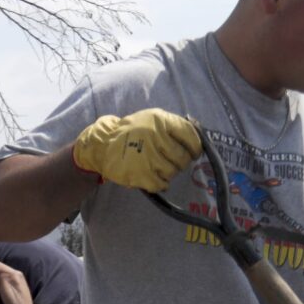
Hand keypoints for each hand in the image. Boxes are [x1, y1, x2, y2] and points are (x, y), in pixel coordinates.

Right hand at [71, 109, 202, 190]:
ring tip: (157, 166)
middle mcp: (155, 136)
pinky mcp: (141, 174)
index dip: (195, 147)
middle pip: (182, 157)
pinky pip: (162, 184)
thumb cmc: (132, 132)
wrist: (103, 145)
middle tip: (172, 161)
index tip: (194, 153)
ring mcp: (148, 156)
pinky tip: (154, 177)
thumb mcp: (152, 119)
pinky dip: (161, 183)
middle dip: (180, 162)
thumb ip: (173, 126)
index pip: (190, 135)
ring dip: (168, 172)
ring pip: (173, 171)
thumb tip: (200, 136)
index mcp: (160, 120)